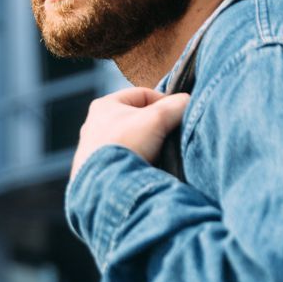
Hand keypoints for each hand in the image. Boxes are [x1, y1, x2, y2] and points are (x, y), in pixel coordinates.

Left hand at [70, 88, 190, 179]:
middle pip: (137, 118)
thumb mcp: (157, 119)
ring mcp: (94, 147)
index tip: (177, 115)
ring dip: (147, 144)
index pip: (143, 94)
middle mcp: (95, 124)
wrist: (107, 187)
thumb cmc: (126, 146)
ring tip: (159, 153)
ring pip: (132, 139)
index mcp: (104, 105)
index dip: (164, 102)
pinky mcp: (97, 168)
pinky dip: (138, 159)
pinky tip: (147, 166)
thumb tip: (188, 102)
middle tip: (169, 135)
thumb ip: (176, 105)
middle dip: (156, 126)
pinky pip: (124, 158)